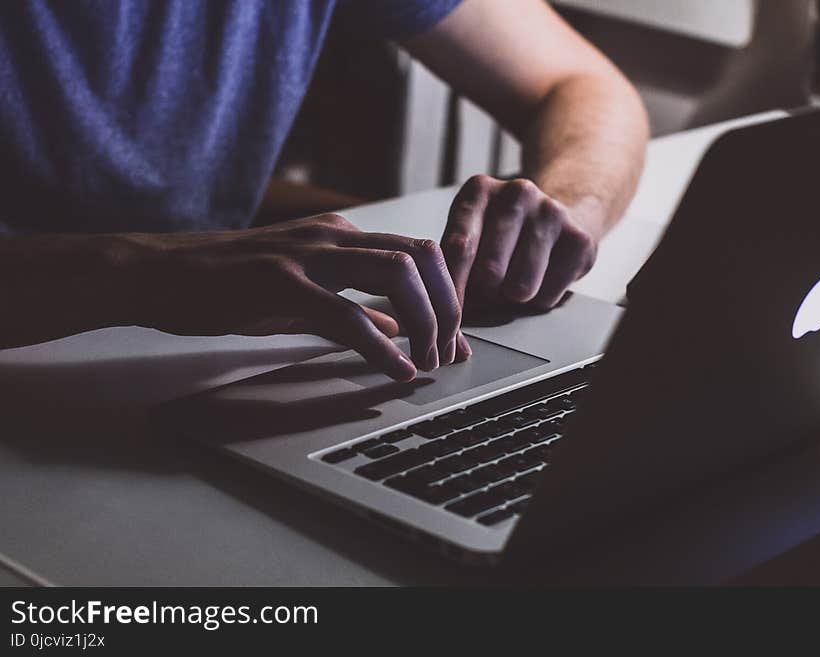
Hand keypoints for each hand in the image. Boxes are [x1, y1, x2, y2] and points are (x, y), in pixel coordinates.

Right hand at [133, 214, 469, 380]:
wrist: (159, 274)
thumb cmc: (228, 284)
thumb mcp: (302, 293)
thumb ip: (353, 306)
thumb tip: (398, 328)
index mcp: (340, 235)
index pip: (418, 253)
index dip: (448, 295)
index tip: (455, 337)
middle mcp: (332, 236)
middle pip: (421, 256)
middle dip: (447, 307)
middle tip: (447, 351)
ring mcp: (306, 255)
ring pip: (396, 274)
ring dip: (424, 321)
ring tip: (426, 360)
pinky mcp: (279, 283)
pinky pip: (346, 314)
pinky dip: (381, 346)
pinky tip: (395, 370)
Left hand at [441, 176, 598, 313]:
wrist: (558, 217)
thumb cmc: (501, 235)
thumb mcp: (470, 234)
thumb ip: (452, 263)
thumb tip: (443, 307)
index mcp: (479, 190)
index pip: (459, 247)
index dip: (452, 287)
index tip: (447, 312)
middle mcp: (517, 193)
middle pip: (489, 272)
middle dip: (484, 294)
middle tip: (489, 290)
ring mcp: (551, 213)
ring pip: (520, 288)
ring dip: (512, 299)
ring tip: (513, 283)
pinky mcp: (579, 239)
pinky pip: (547, 296)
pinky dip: (538, 301)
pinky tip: (540, 280)